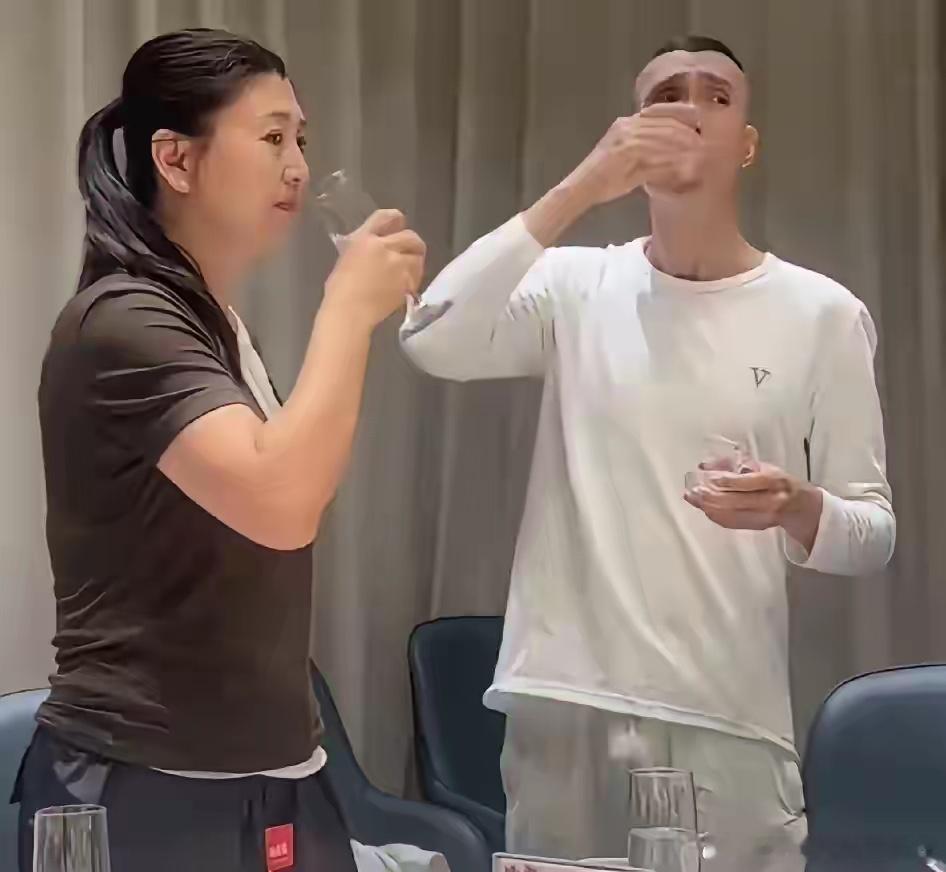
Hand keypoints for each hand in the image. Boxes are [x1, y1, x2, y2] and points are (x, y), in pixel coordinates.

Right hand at [324, 209, 426, 328]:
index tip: (399, 224)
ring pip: (417, 256)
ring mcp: (398, 265)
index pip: (385, 217)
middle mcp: (384, 247)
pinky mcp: (407, 282)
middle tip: (410, 252)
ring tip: (409, 269)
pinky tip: (405, 284)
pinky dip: (414, 278)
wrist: (349, 312)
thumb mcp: (347, 258)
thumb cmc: (340, 289)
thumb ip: (364, 248)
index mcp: (364, 239)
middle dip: (413, 243)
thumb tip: (376, 248)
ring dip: (415, 261)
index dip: (396, 219)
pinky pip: (417, 275)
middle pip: (410, 236)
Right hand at [565, 103, 703, 205]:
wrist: (581, 187)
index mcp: (625, 124)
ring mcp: (626, 143)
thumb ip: (644, 147)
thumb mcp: (624, 154)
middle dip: (686, 135)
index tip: (697, 119)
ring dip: (682, 149)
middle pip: (664, 125)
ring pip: (662, 141)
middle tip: (703, 144)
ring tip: (698, 158)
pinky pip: (655, 159)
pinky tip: (683, 170)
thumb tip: (670, 150)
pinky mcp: (626, 159)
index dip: (680, 114)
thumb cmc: (602, 177)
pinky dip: (671, 165)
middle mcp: (626, 128)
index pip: (657, 111)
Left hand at [684, 463, 823, 552]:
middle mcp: (768, 500)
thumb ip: (737, 464)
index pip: (746, 482)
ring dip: (708, 507)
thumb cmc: (780, 482)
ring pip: (730, 514)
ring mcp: (762, 516)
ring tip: (693, 499)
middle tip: (693, 490)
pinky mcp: (756, 525)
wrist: (800, 507)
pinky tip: (704, 509)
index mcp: (773, 481)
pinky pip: (731, 522)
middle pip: (734, 500)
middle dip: (710, 496)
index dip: (726, 481)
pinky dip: (715, 515)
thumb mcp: (764, 467)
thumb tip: (709, 463)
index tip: (708, 476)